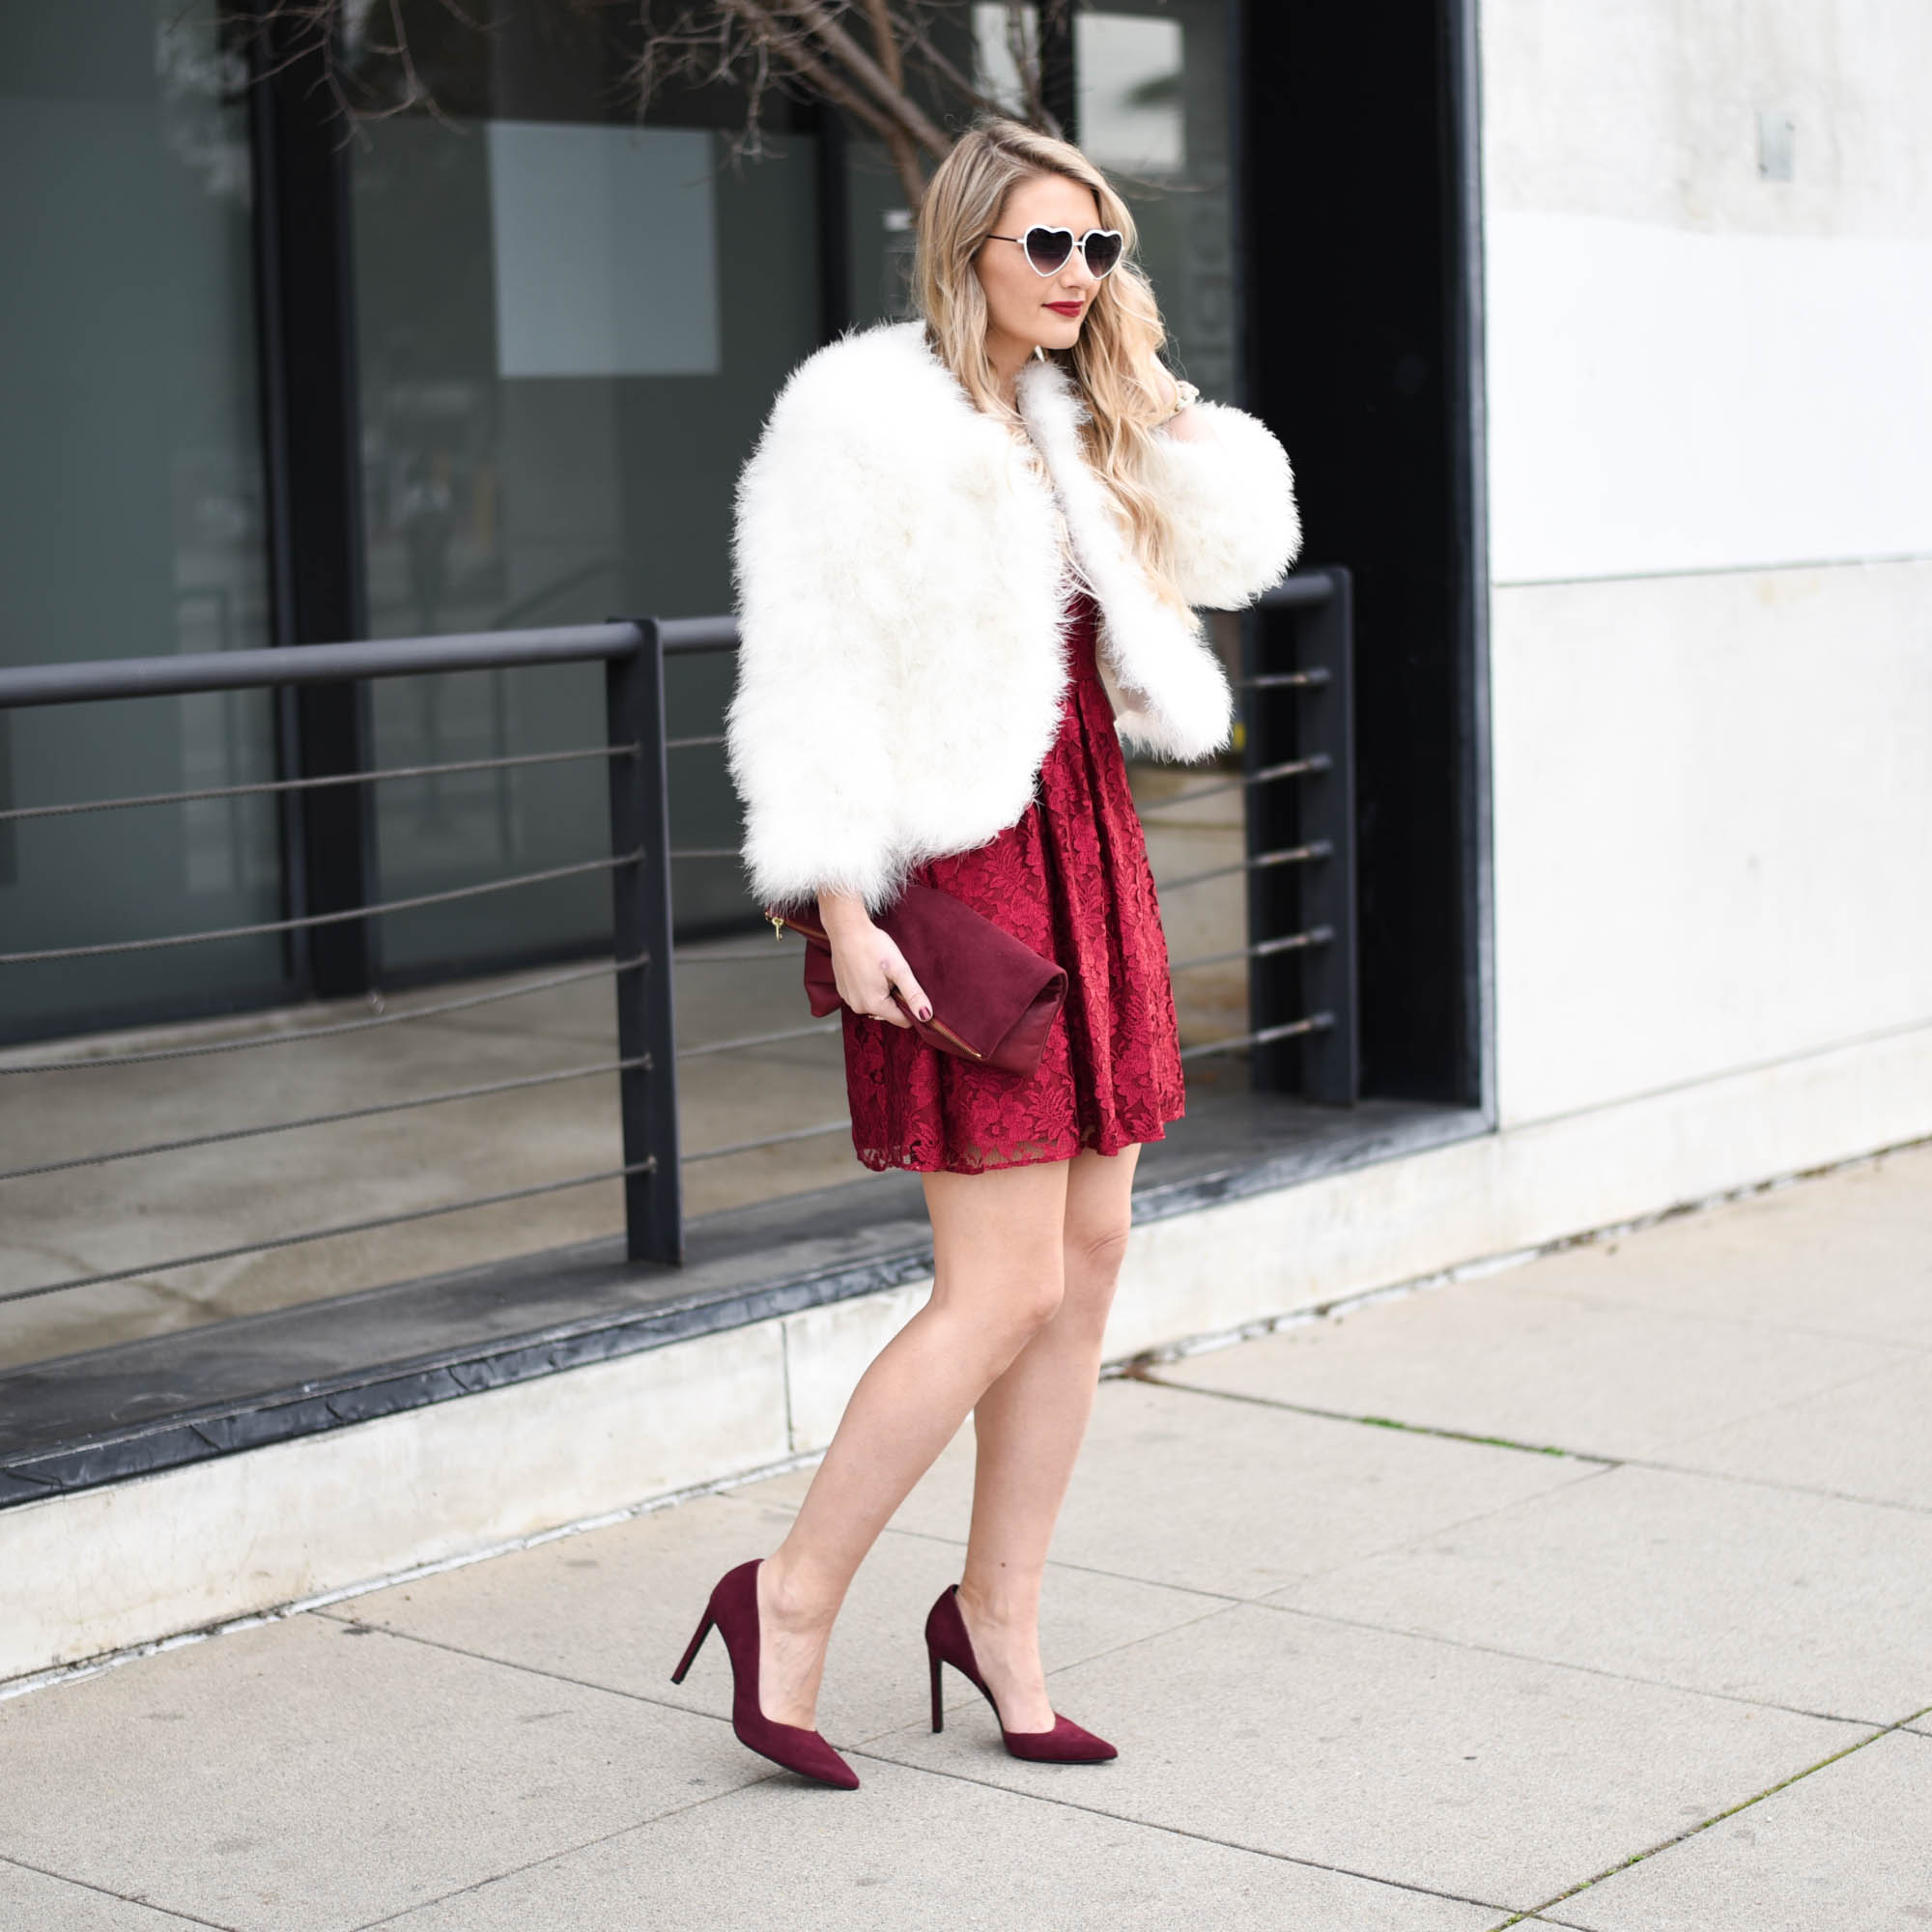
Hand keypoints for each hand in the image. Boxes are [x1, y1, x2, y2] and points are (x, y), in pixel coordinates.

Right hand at [818, 892, 931, 1027]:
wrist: (846, 929)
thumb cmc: (872, 946)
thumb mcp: (899, 969)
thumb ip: (913, 994)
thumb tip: (926, 1016)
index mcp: (874, 1005)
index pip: (902, 1020)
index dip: (911, 1006)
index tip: (909, 987)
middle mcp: (858, 1007)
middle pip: (888, 1012)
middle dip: (895, 997)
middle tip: (892, 974)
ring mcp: (848, 1000)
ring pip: (876, 1004)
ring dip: (882, 992)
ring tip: (879, 970)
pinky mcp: (843, 991)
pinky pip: (863, 996)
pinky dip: (868, 987)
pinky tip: (868, 969)